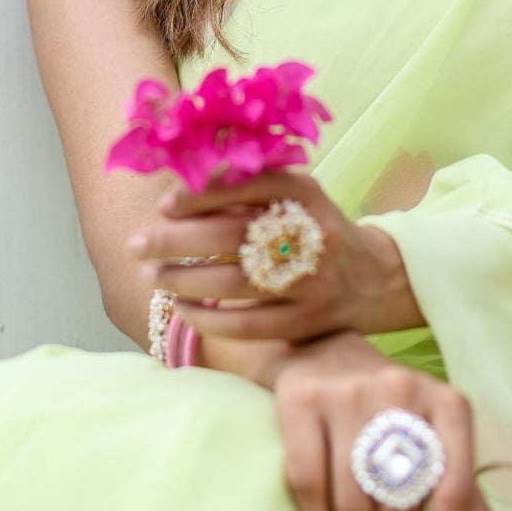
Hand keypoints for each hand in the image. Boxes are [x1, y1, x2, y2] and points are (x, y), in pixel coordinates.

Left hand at [126, 168, 423, 344]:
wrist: (375, 278)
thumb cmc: (315, 229)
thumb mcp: (296, 195)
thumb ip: (248, 186)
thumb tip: (181, 185)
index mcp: (306, 194)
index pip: (248, 187)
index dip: (202, 195)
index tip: (165, 205)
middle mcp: (311, 235)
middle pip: (232, 237)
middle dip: (176, 241)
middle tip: (137, 244)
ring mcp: (311, 282)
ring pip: (234, 284)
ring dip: (184, 280)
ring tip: (152, 275)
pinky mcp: (307, 321)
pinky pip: (248, 325)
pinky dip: (208, 319)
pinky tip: (181, 309)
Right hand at [268, 331, 493, 510]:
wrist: (326, 351)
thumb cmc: (395, 411)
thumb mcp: (438, 441)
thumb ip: (466, 499)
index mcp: (449, 404)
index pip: (455, 488)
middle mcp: (402, 391)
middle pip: (402, 495)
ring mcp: (348, 394)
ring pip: (355, 494)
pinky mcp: (302, 401)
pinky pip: (307, 481)